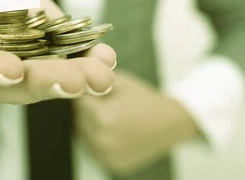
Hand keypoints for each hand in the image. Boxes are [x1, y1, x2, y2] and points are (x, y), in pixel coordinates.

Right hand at [0, 0, 116, 103]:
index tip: (10, 70)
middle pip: (16, 84)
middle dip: (45, 82)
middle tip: (74, 82)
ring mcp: (20, 60)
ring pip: (46, 75)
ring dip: (75, 77)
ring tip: (100, 74)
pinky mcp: (43, 46)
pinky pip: (65, 56)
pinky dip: (87, 58)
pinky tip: (105, 57)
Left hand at [74, 70, 199, 174]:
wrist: (169, 123)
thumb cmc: (144, 99)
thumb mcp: (119, 81)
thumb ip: (94, 80)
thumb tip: (75, 80)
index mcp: (103, 116)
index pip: (77, 102)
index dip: (84, 94)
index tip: (92, 91)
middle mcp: (102, 139)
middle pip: (78, 120)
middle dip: (86, 110)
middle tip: (104, 104)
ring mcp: (107, 155)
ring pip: (84, 135)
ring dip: (90, 126)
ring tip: (111, 116)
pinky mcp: (112, 165)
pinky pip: (94, 149)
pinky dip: (100, 140)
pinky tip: (115, 130)